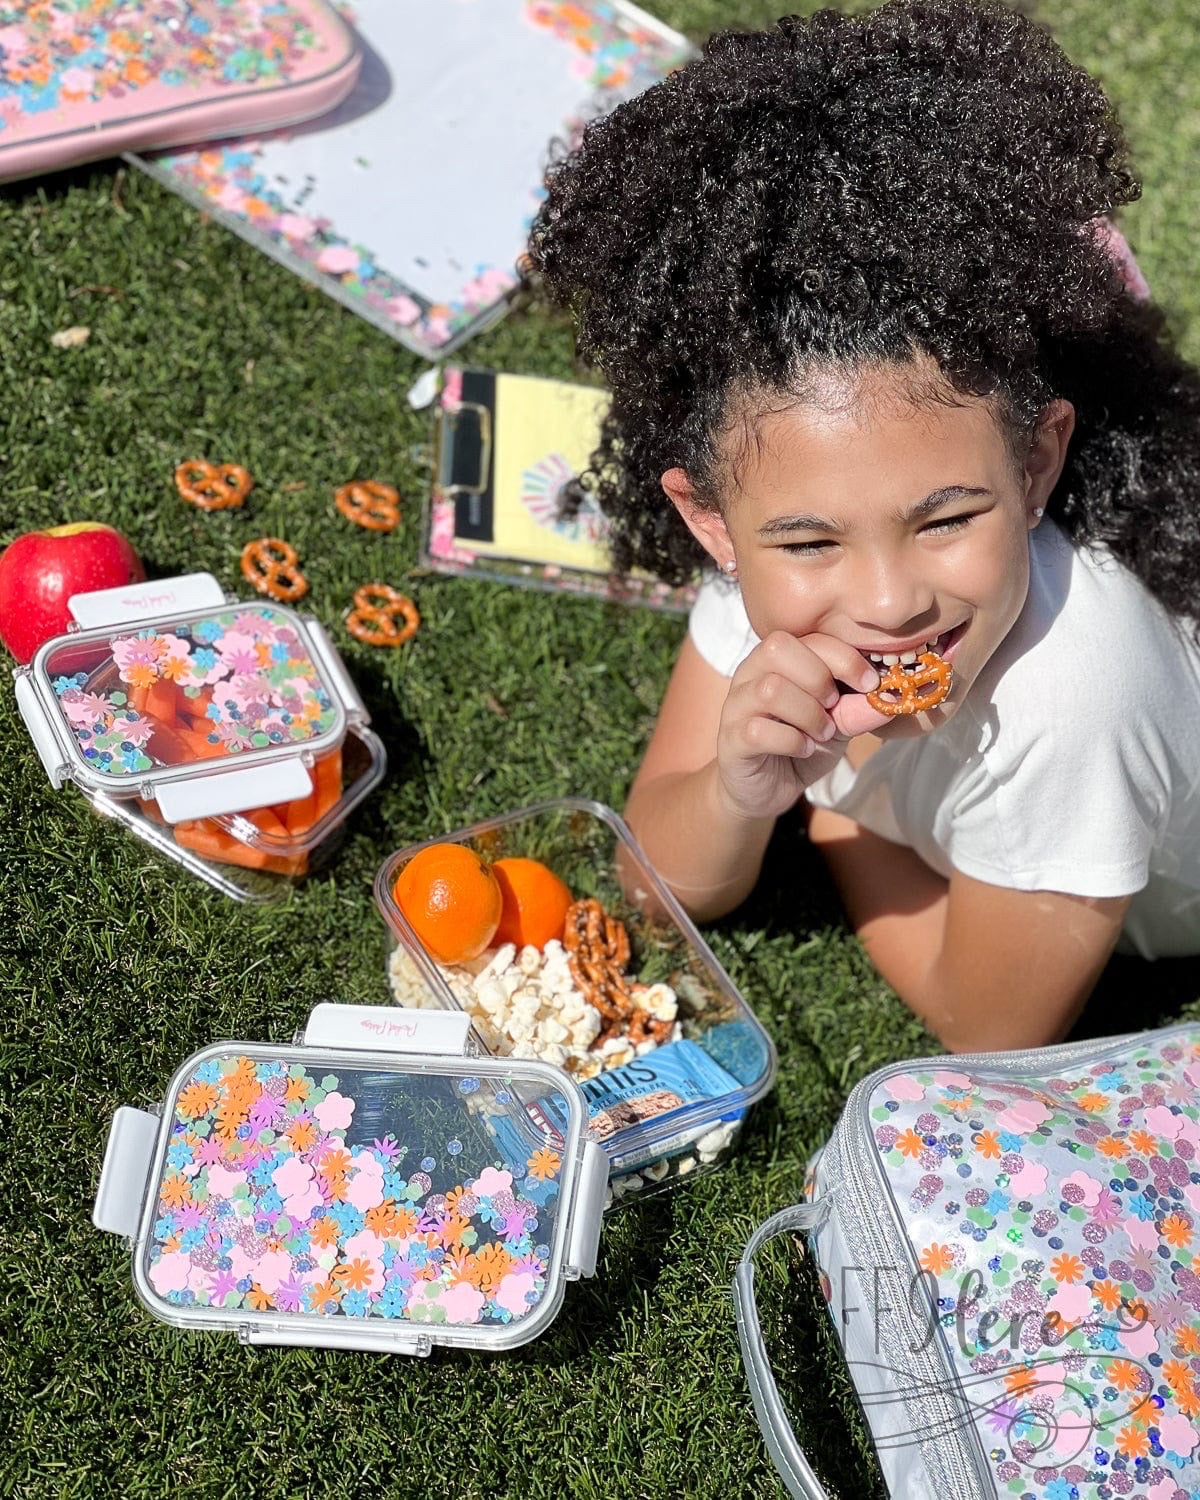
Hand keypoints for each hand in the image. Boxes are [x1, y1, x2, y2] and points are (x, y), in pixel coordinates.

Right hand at [714, 631, 891, 819]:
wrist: (766, 788)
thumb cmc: (800, 745)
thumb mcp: (838, 724)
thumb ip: (857, 708)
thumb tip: (892, 695)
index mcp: (777, 660)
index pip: (807, 638)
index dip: (843, 657)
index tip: (869, 684)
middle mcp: (750, 674)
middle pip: (778, 649)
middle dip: (819, 677)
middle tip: (834, 706)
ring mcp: (736, 706)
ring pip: (770, 689)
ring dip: (809, 713)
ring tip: (822, 731)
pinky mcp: (731, 740)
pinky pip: (758, 730)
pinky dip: (792, 741)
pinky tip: (802, 749)